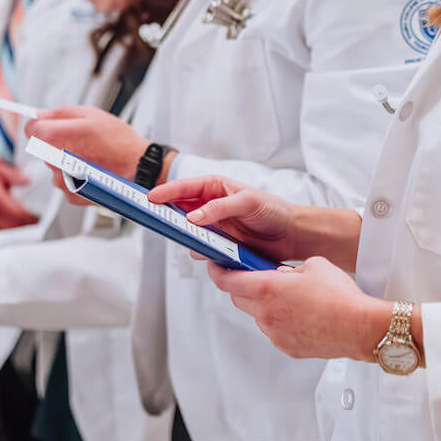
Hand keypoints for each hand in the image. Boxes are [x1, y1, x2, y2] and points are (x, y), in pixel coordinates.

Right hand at [0, 153, 37, 232]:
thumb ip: (15, 177)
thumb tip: (28, 180)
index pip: (18, 214)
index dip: (29, 218)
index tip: (37, 218)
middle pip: (11, 227)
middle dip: (23, 226)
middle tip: (32, 225)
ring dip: (10, 231)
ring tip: (20, 228)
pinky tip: (4, 228)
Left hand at [25, 105, 149, 180]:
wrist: (137, 168)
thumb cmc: (119, 142)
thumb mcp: (91, 114)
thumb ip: (60, 113)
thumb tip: (41, 114)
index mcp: (57, 137)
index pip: (30, 129)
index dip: (38, 125)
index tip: (45, 125)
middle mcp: (55, 160)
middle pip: (42, 148)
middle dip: (55, 143)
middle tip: (78, 140)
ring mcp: (62, 179)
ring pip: (53, 165)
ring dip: (65, 160)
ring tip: (89, 156)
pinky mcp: (70, 193)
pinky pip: (64, 180)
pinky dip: (74, 176)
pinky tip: (91, 169)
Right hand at [149, 175, 300, 261]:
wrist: (289, 235)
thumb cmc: (272, 211)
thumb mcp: (248, 202)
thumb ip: (220, 208)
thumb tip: (194, 217)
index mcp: (215, 187)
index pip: (185, 187)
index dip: (166, 192)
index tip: (151, 198)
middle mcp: (210, 206)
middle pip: (179, 208)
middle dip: (167, 214)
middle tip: (155, 219)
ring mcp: (213, 226)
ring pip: (188, 231)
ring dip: (186, 236)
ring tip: (190, 238)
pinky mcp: (218, 245)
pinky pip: (200, 249)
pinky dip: (201, 251)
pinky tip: (210, 253)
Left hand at [207, 257, 392, 361]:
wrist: (360, 327)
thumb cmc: (340, 296)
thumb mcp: (313, 265)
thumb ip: (289, 268)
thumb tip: (281, 274)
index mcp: (267, 289)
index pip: (227, 280)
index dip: (218, 271)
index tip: (216, 265)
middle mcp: (265, 314)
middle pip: (239, 298)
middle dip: (243, 286)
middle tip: (256, 276)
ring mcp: (274, 333)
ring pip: (257, 315)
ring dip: (264, 305)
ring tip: (290, 297)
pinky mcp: (286, 346)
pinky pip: (274, 330)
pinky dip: (279, 320)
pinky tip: (300, 314)